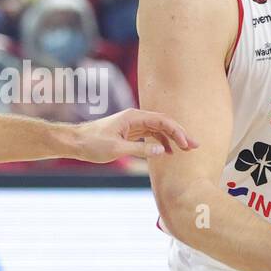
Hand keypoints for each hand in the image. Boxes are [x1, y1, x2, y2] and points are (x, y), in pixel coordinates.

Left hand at [72, 108, 197, 162]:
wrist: (75, 143)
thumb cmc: (93, 143)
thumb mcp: (117, 149)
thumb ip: (141, 150)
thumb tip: (163, 151)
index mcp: (133, 117)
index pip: (162, 121)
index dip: (177, 131)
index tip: (187, 144)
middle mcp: (135, 119)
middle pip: (163, 123)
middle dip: (179, 134)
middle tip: (194, 146)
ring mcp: (132, 126)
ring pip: (158, 130)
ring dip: (172, 139)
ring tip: (185, 150)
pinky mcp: (129, 133)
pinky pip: (150, 136)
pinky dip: (160, 143)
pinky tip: (167, 152)